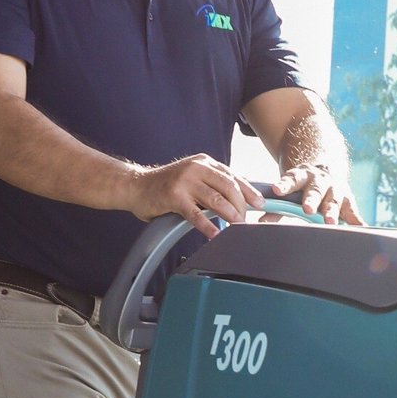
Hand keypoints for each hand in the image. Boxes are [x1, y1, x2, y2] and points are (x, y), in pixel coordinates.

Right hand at [123, 155, 264, 229]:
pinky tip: (216, 235)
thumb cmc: (166, 186)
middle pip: (229, 187)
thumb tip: (237, 200)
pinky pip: (196, 214)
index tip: (260, 204)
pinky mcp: (174, 196)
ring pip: (216, 200)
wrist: (136, 186)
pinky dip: (208, 226)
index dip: (249, 191)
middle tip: (246, 221)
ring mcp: (185, 181)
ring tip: (238, 228)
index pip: (233, 176)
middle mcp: (197, 168)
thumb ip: (211, 184)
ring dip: (230, 215)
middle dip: (241, 206)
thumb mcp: (193, 178)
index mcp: (204, 162)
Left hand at [270, 163, 362, 226]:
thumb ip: (277, 209)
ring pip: (334, 198)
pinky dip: (356, 220)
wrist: (327, 169)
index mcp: (302, 175)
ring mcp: (335, 188)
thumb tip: (261, 222)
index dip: (285, 185)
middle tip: (307, 209)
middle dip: (312, 199)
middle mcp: (320, 180)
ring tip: (331, 221)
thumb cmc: (304, 187)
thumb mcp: (290, 191)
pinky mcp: (347, 199)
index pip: (292, 179)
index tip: (277, 189)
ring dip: (333, 211)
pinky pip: (352, 211)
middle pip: (315, 189)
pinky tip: (361, 229)